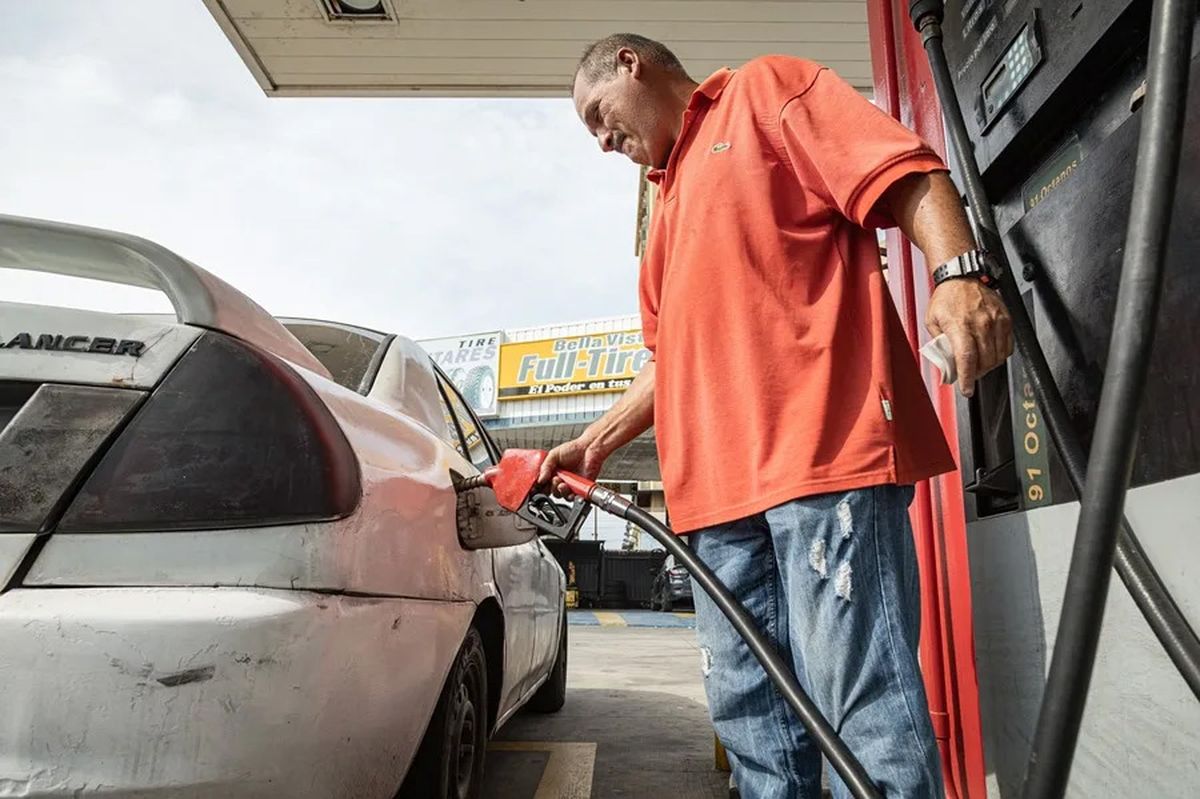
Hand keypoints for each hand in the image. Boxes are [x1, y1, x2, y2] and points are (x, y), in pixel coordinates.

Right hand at [538, 437, 606, 497]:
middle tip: (556, 479)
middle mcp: (561, 480)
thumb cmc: (574, 449)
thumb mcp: (554, 455)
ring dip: (561, 491)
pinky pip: (574, 498)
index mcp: (553, 472)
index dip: (542, 486)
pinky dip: (571, 496)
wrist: (589, 449)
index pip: (544, 484)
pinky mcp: (580, 489)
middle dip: (552, 488)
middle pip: (551, 491)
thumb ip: (545, 467)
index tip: (542, 484)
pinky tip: (571, 490)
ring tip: (563, 484)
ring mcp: (570, 485)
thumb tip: (540, 480)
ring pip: (561, 495)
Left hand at [926, 278, 1012, 396]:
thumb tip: (946, 363)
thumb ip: (939, 344)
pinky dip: (1000, 354)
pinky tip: (990, 353)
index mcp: (959, 325)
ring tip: (979, 364)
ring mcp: (995, 321)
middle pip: (984, 361)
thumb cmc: (947, 297)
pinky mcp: (1005, 318)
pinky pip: (1008, 345)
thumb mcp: (932, 322)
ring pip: (998, 356)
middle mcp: (980, 323)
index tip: (967, 390)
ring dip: (989, 366)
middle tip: (969, 375)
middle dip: (976, 374)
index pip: (967, 359)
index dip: (967, 378)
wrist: (962, 277)